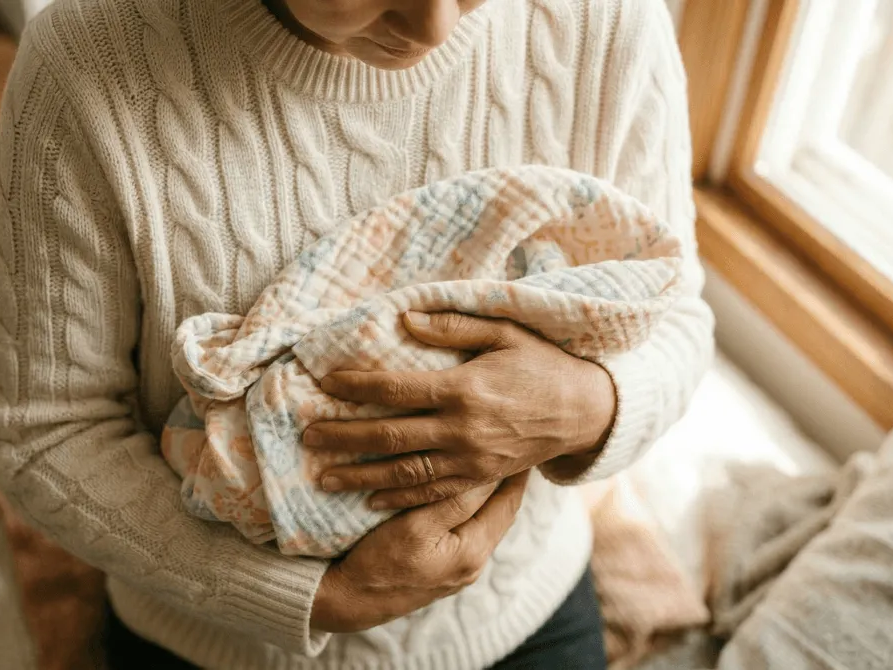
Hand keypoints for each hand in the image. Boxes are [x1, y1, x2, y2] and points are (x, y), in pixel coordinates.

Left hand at [303, 311, 614, 509]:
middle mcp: (462, 429)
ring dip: (360, 475)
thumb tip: (404, 318)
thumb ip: (453, 326)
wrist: (584, 411)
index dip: (356, 387)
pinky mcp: (480, 477)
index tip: (325, 383)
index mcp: (463, 388)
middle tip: (307, 437)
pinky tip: (370, 499)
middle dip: (344, 437)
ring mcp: (471, 459)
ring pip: (404, 472)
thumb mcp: (504, 331)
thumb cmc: (542, 363)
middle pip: (389, 435)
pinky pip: (433, 492)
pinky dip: (399, 498)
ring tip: (324, 477)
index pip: (396, 389)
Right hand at [310, 471, 529, 632]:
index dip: (516, 473)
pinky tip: (462, 494)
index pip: (507, 503)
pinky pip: (464, 530)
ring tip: (492, 464)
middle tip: (512, 449)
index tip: (523, 446)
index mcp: (473, 551)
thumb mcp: (417, 527)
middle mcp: (473, 563)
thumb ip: (455, 501)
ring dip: (487, 495)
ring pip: (482, 521)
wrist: (348, 601)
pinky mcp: (441, 569)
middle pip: (499, 513)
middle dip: (506, 482)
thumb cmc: (379, 562)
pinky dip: (468, 508)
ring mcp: (457, 569)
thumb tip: (488, 471)